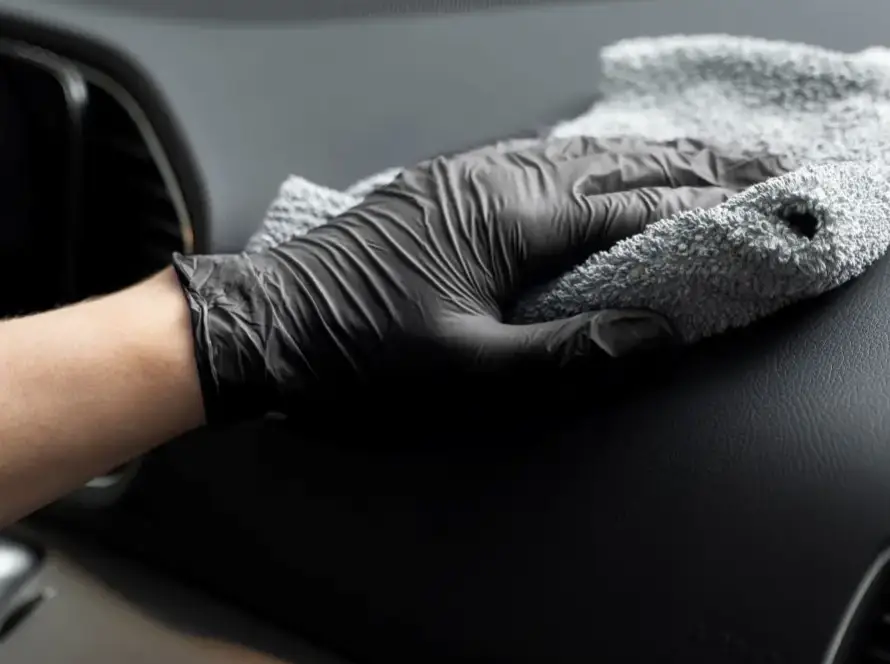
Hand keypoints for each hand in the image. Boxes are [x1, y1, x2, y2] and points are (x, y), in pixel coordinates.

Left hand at [173, 137, 791, 422]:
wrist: (275, 319)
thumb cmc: (361, 349)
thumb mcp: (466, 369)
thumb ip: (565, 352)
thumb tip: (651, 335)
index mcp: (508, 221)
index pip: (626, 208)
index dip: (696, 208)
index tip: (752, 206)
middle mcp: (494, 182)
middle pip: (611, 166)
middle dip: (687, 167)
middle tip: (750, 165)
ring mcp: (467, 176)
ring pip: (575, 155)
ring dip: (640, 157)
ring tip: (694, 159)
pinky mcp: (445, 186)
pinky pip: (534, 158)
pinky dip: (585, 160)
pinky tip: (596, 165)